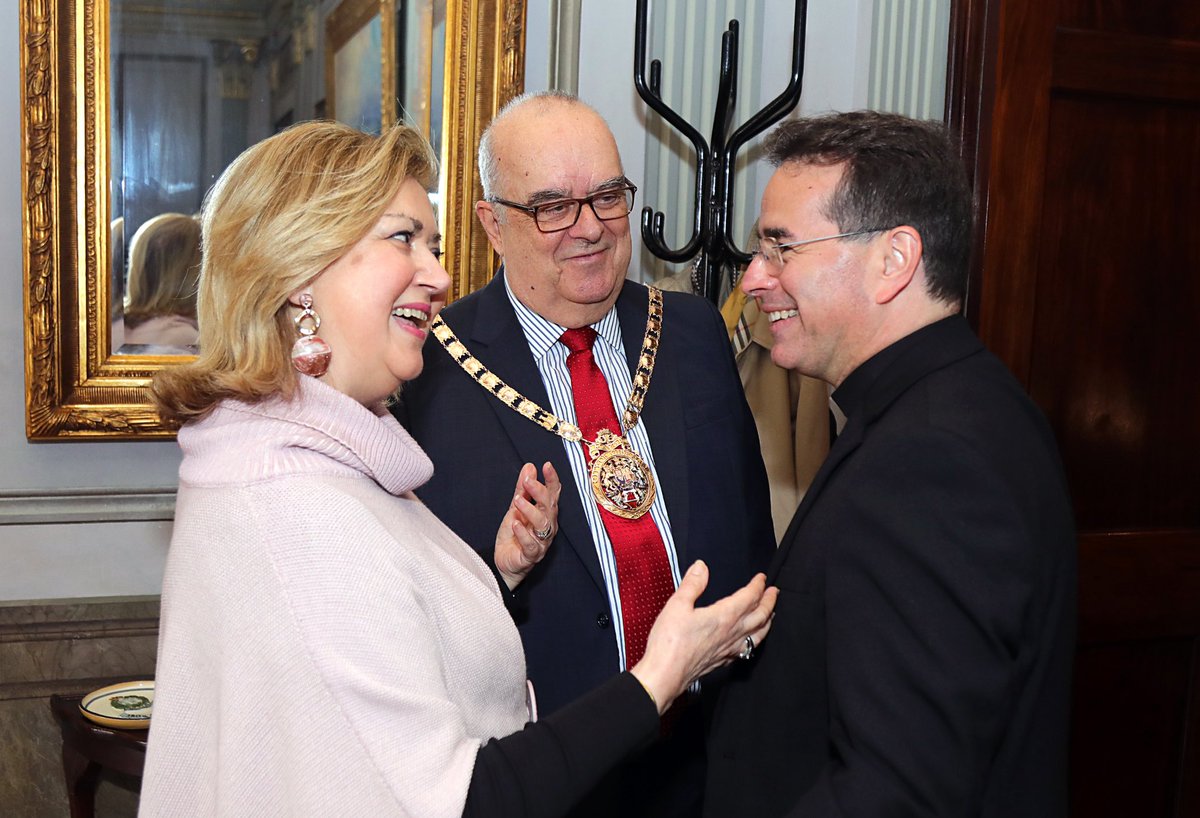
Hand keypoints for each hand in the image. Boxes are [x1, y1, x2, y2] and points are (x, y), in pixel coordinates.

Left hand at [494, 462, 561, 590]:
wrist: (504, 563)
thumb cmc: (513, 536)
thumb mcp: (515, 508)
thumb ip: (522, 489)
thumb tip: (529, 467)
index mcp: (546, 514)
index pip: (552, 494)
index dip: (552, 480)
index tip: (547, 465)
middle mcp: (547, 527)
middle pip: (549, 507)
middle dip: (540, 492)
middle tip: (527, 481)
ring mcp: (541, 542)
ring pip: (542, 524)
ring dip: (530, 510)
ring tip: (517, 501)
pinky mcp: (531, 555)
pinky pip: (531, 544)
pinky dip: (523, 534)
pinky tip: (515, 524)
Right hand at [630, 561, 777, 713]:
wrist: (665, 674)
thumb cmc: (670, 642)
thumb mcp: (677, 605)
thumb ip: (692, 585)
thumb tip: (701, 567)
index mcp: (724, 617)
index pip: (749, 597)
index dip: (758, 586)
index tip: (762, 578)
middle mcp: (731, 634)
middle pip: (760, 616)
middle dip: (769, 602)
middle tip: (774, 592)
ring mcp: (729, 649)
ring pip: (758, 635)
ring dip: (767, 622)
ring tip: (771, 615)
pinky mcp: (722, 661)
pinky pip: (746, 650)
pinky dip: (754, 641)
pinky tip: (750, 642)